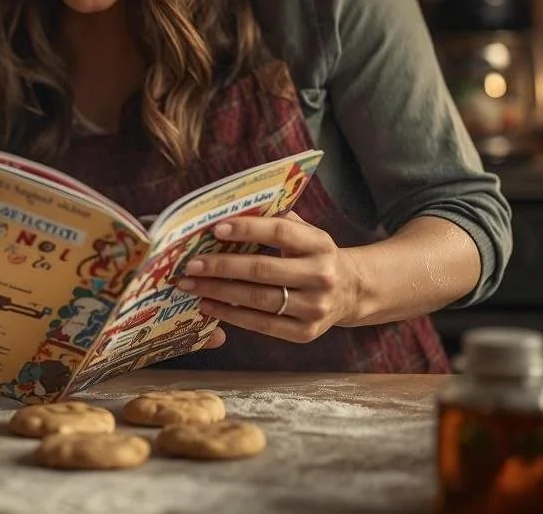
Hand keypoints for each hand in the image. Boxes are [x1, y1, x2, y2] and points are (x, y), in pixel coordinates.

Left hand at [178, 212, 361, 342]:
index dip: (247, 229)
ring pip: (259, 300)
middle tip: (191, 264)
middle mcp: (322, 276)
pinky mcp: (306, 333)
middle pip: (262, 270)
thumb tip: (227, 210)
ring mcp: (315, 308)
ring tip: (191, 285)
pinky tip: (208, 305)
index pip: (279, 232)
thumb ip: (275, 220)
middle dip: (221, 266)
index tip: (215, 228)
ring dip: (219, 292)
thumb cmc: (314, 256)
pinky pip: (262, 325)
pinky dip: (231, 315)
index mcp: (320, 244)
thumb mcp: (306, 234)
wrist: (352, 291)